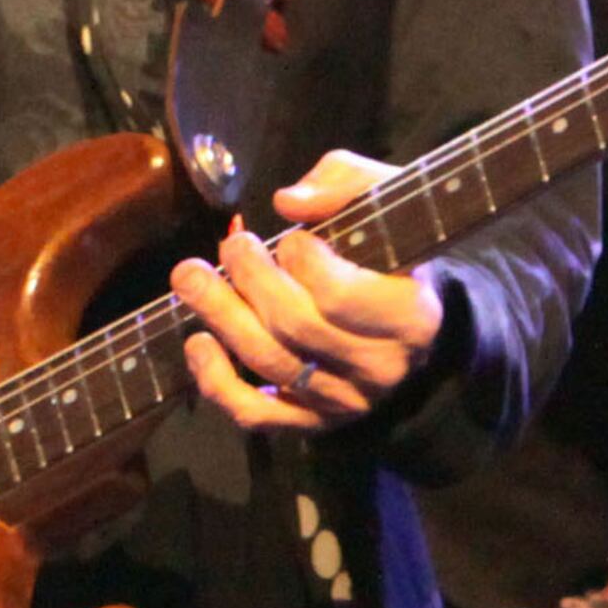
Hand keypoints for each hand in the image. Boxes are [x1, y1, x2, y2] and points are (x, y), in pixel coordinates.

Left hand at [173, 151, 442, 433]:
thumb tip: (288, 202)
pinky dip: (217, 383)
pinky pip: (256, 414)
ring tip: (190, 277)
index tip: (288, 236)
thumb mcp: (387, 200)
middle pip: (296, 327)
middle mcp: (380, 367)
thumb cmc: (395, 253)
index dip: (300, 259)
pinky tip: (198, 342)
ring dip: (220, 316)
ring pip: (270, 363)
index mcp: (410, 315)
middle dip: (249, 279)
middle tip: (230, 244)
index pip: (338, 295)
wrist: (418, 322)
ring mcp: (344, 400)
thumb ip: (343, 185)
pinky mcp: (312, 422)